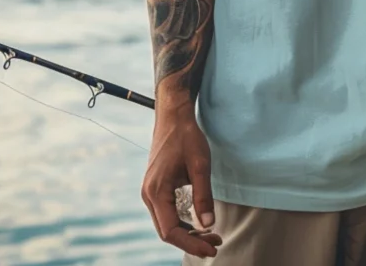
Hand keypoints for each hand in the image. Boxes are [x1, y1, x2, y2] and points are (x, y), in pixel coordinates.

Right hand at [141, 106, 222, 258]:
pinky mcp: (156, 187)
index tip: (211, 248)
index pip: (171, 230)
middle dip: (191, 241)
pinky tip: (199, 222)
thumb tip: (209, 224)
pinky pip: (166, 213)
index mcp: (156, 191)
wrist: (173, 116)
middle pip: (167, 231)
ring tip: (212, 234)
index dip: (191, 243)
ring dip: (188, 232)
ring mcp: (150, 191)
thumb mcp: (200, 165)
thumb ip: (203, 196)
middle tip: (216, 243)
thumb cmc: (186, 137)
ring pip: (166, 223)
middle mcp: (149, 195)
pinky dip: (182, 221)